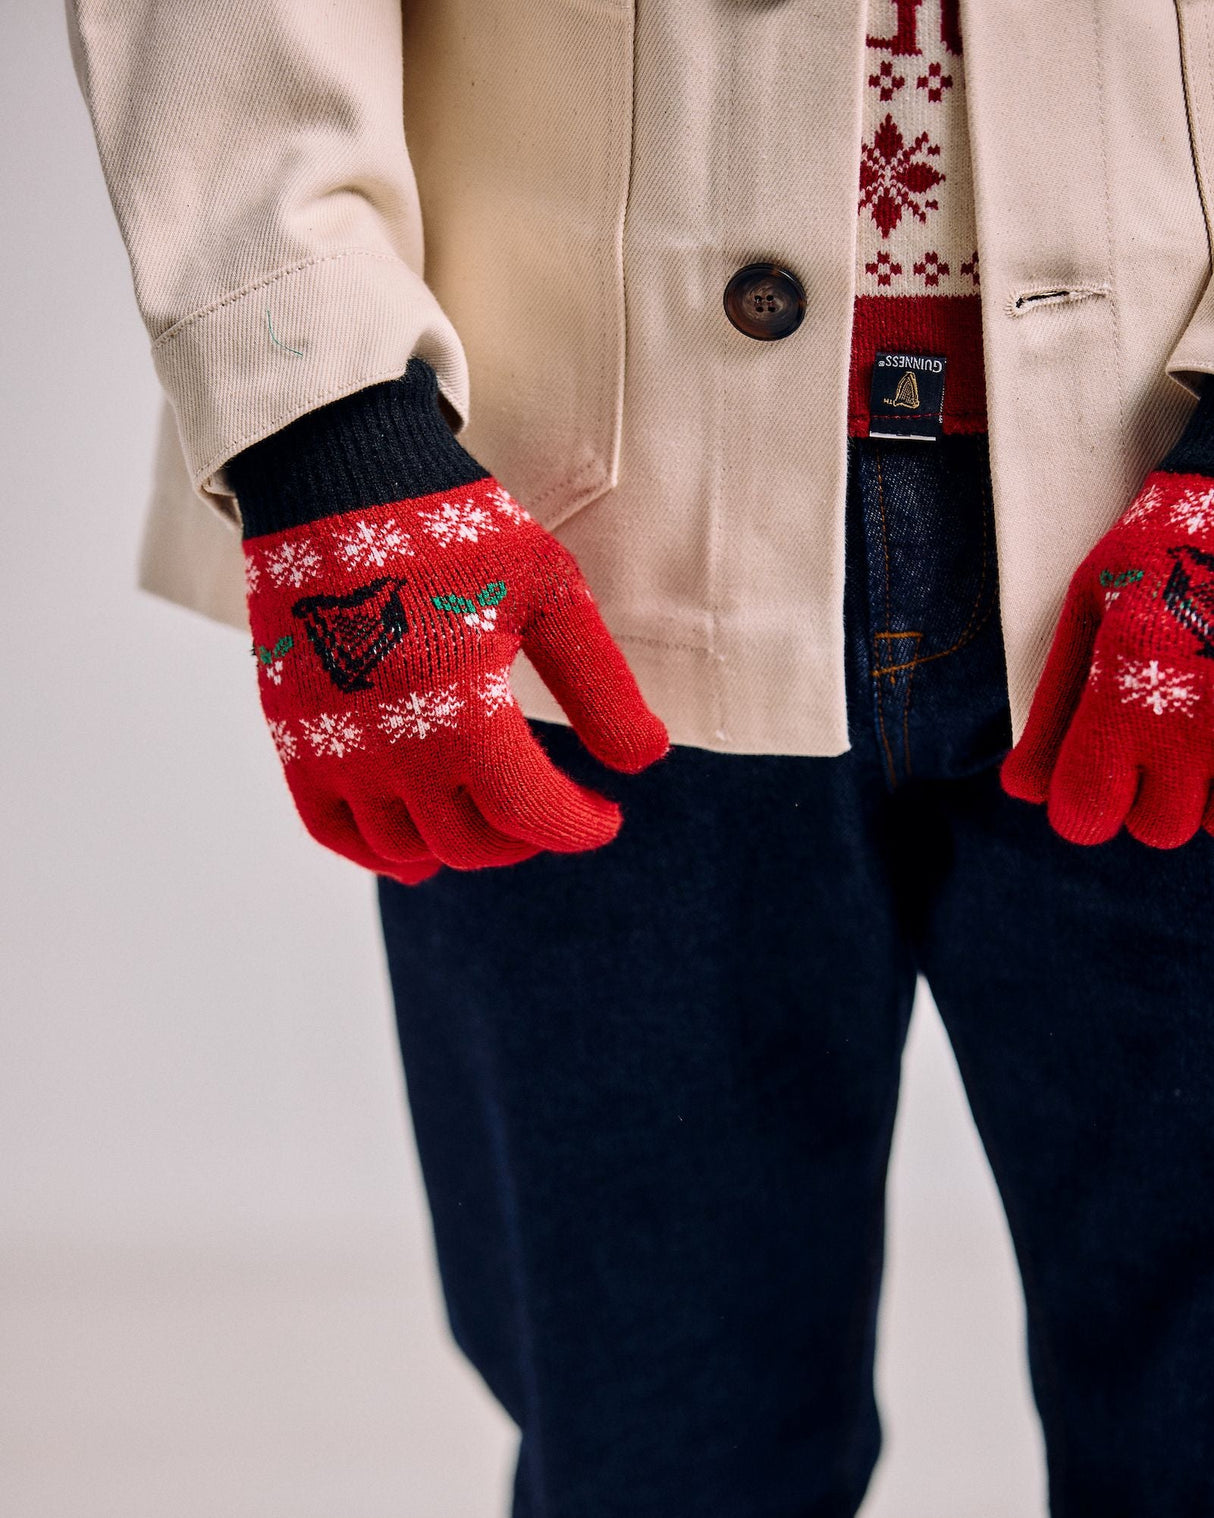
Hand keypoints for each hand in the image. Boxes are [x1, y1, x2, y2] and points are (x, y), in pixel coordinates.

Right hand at [235, 372, 667, 878]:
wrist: (337, 478)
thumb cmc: (456, 530)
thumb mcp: (551, 593)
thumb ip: (600, 685)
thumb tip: (646, 762)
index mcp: (464, 714)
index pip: (534, 816)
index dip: (582, 827)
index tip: (606, 815)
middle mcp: (394, 749)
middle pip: (473, 843)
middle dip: (525, 836)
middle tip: (550, 803)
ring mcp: (335, 749)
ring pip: (407, 850)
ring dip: (459, 845)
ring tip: (491, 816)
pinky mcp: (293, 736)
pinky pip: (334, 832)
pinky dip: (380, 850)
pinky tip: (419, 839)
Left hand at [1001, 466, 1213, 847]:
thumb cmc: (1152, 557)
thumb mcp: (1087, 617)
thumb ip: (1056, 708)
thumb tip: (1022, 790)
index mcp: (1121, 702)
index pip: (1083, 817)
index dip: (1085, 801)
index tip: (1094, 773)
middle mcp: (1188, 731)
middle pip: (1157, 829)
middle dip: (1152, 799)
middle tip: (1158, 743)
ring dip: (1208, 792)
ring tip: (1202, 729)